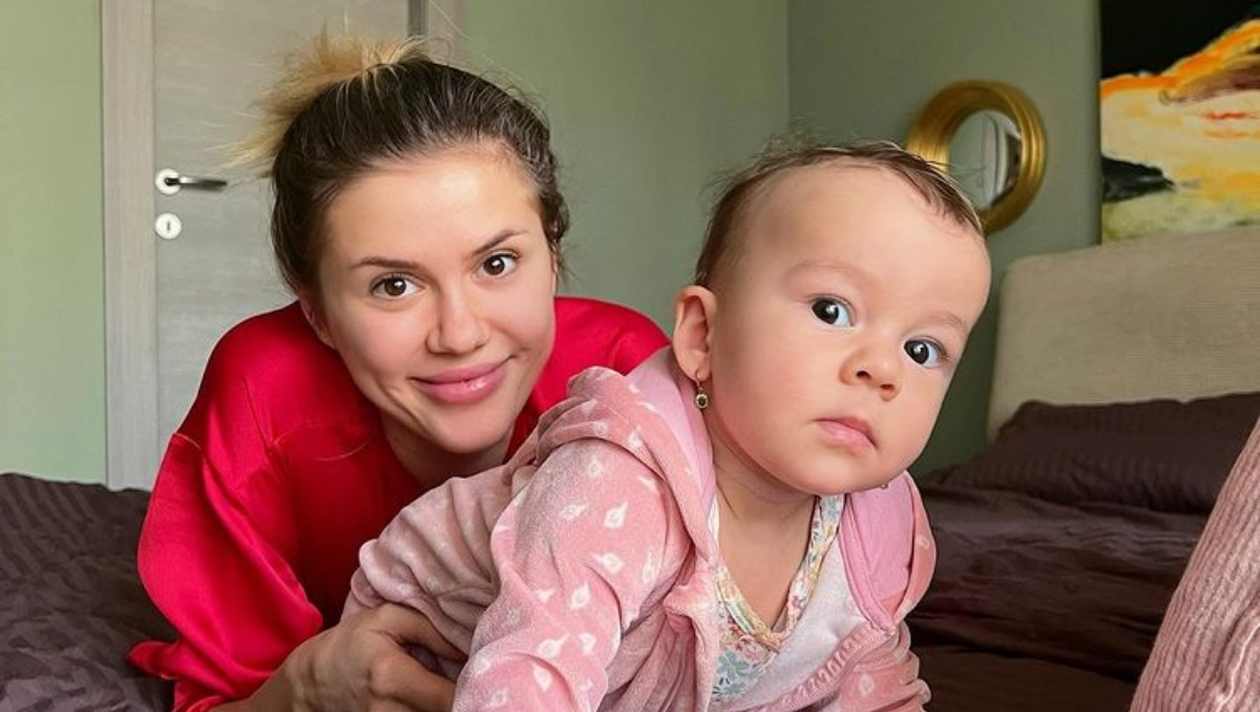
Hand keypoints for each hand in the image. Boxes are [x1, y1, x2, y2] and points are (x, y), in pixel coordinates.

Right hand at [276, 603, 461, 711]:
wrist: (308, 684)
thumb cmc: (349, 645)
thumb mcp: (386, 619)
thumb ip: (431, 630)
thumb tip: (468, 649)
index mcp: (391, 678)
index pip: (448, 698)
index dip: (475, 690)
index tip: (486, 674)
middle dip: (468, 698)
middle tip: (478, 678)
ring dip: (450, 705)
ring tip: (455, 686)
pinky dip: (432, 711)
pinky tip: (436, 698)